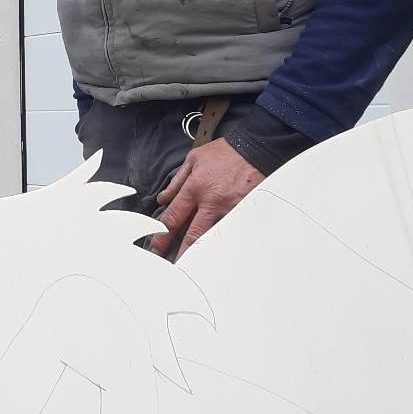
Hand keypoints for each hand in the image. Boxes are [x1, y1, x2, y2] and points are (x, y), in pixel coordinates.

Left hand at [152, 138, 263, 258]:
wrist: (256, 147)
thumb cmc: (226, 152)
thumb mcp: (194, 159)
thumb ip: (177, 181)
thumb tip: (164, 198)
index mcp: (195, 188)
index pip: (174, 217)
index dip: (162, 235)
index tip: (156, 246)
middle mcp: (211, 202)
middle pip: (192, 235)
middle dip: (180, 253)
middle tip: (172, 266)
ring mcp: (229, 209)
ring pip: (213, 237)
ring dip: (203, 251)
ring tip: (194, 265)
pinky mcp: (245, 212)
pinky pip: (231, 230)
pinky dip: (223, 241)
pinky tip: (217, 251)